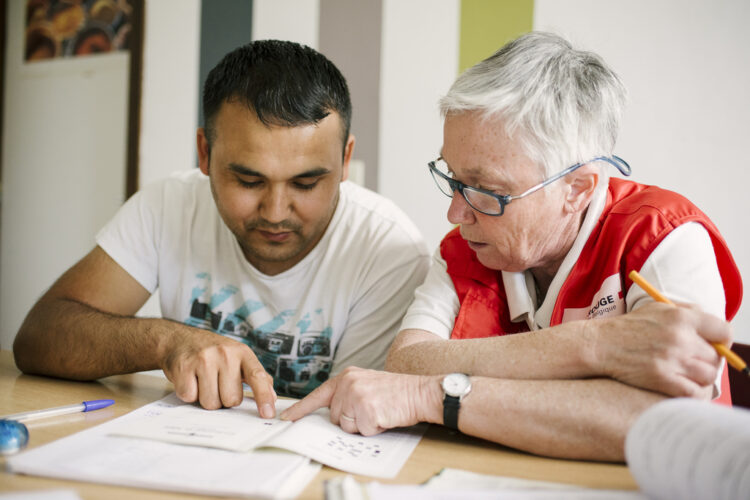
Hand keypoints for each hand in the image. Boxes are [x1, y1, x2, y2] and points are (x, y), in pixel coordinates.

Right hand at [160, 326, 275, 414]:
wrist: (180, 339)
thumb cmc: (214, 353)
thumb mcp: (239, 358)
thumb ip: (257, 377)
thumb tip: (272, 397)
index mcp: (242, 353)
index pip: (257, 376)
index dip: (264, 397)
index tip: (268, 413)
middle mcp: (225, 354)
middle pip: (231, 399)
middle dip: (224, 399)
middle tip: (217, 384)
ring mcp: (204, 359)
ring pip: (211, 403)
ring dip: (206, 398)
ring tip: (203, 382)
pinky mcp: (184, 367)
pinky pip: (190, 397)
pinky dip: (189, 394)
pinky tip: (190, 380)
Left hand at [280, 367, 441, 434]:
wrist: (420, 392)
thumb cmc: (396, 392)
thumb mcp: (366, 385)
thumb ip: (346, 394)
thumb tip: (331, 414)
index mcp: (347, 376)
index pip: (318, 395)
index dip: (300, 409)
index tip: (286, 418)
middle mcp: (348, 383)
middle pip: (336, 417)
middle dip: (352, 420)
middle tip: (372, 408)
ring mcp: (356, 396)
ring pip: (347, 426)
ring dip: (363, 425)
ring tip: (379, 411)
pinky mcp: (367, 410)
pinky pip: (362, 431)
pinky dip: (374, 429)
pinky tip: (384, 416)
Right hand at [592, 302, 731, 397]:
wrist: (600, 344)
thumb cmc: (630, 327)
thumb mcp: (658, 308)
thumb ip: (688, 313)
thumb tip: (714, 328)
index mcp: (681, 317)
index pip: (724, 331)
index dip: (723, 340)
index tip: (716, 345)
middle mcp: (680, 338)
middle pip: (716, 356)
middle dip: (707, 360)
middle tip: (693, 361)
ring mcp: (672, 360)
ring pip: (708, 375)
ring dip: (700, 377)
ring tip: (687, 374)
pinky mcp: (662, 379)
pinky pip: (694, 392)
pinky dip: (692, 391)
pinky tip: (681, 385)